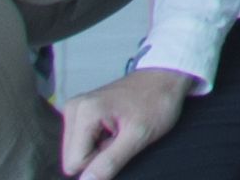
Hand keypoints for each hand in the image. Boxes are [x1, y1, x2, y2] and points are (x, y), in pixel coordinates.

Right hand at [58, 66, 197, 179]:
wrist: (166, 77)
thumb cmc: (157, 101)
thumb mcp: (139, 136)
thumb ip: (110, 162)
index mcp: (83, 112)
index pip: (75, 163)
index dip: (100, 160)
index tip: (121, 141)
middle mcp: (73, 108)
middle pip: (73, 158)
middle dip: (99, 154)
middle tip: (122, 136)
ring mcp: (75, 109)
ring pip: (77, 151)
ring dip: (100, 148)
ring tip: (120, 130)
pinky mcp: (81, 112)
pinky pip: (82, 141)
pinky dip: (100, 140)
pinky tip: (116, 126)